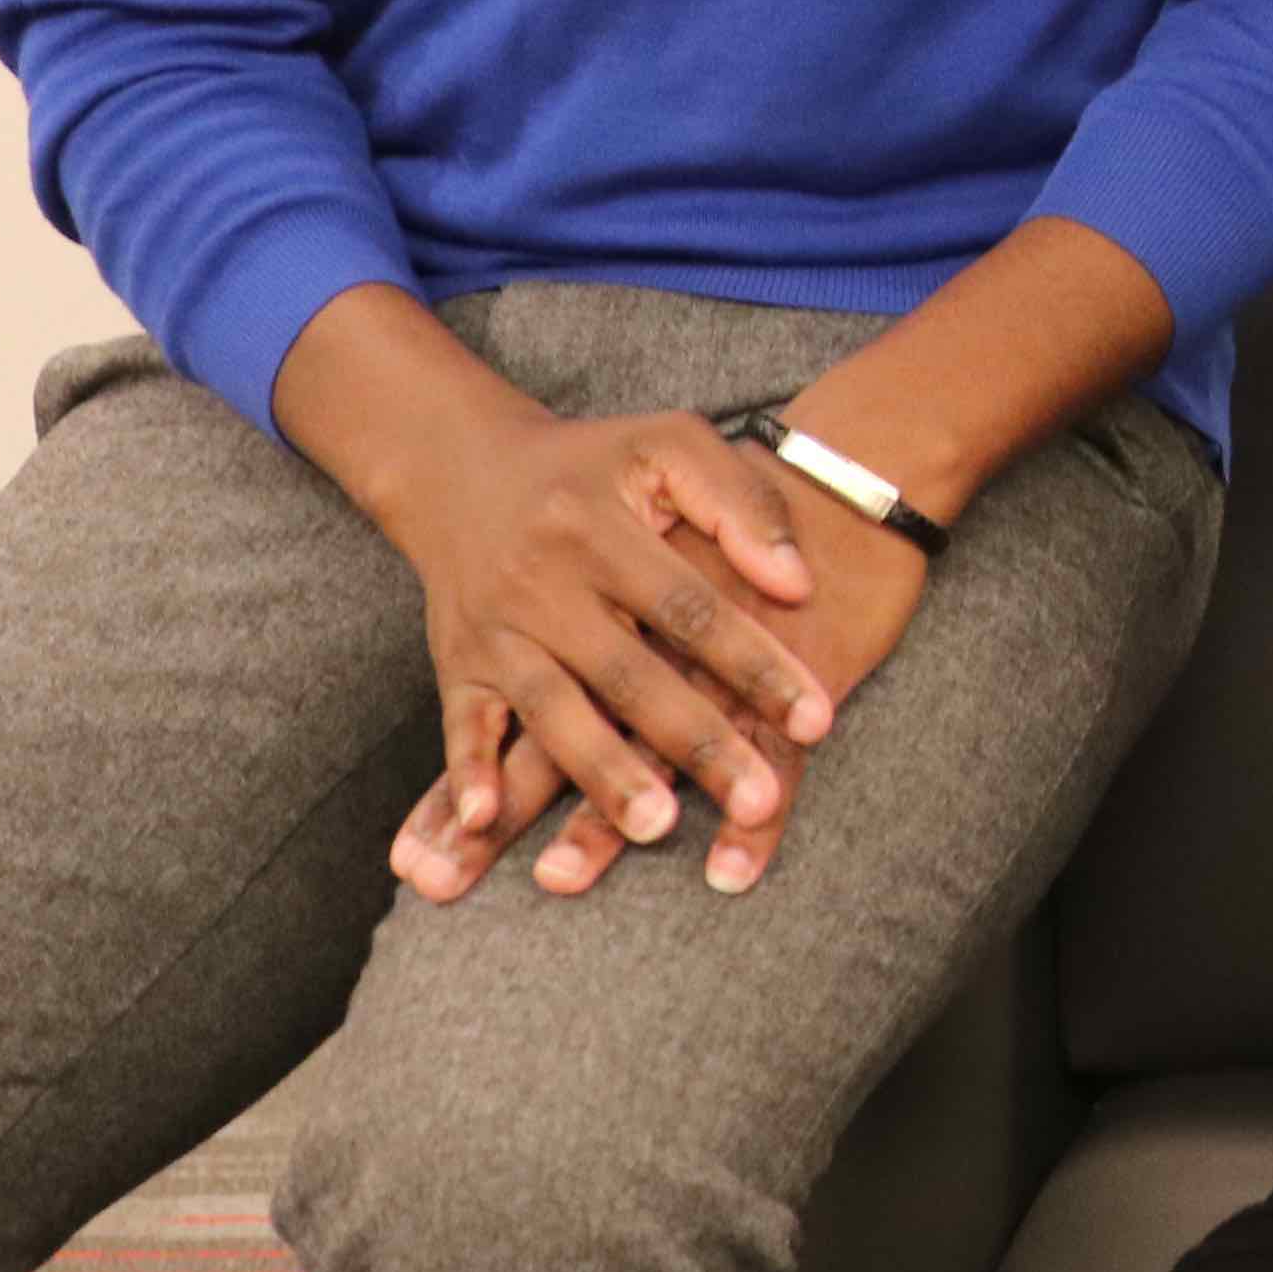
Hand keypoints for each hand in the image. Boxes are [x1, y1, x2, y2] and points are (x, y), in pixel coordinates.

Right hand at [351, 391, 834, 895]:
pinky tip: (490, 819)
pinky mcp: (456, 663)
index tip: (816, 720)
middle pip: (631, 675)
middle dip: (697, 743)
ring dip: (602, 773)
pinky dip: (467, 772)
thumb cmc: (594, 463)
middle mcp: (545, 583)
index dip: (756, 664)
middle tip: (756, 801)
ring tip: (656, 826)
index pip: (693, 608)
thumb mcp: (670, 445)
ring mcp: (496, 629)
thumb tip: (799, 583)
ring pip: (553, 712)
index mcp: (603, 530)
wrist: (464, 469)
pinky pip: (460, 724)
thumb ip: (742, 503)